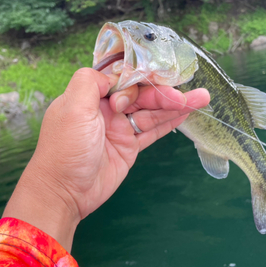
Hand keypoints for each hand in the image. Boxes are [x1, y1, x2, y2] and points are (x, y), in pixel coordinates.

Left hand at [3, 68, 209, 250]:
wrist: (64, 192)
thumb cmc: (65, 148)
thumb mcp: (72, 107)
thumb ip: (91, 81)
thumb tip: (113, 74)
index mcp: (92, 96)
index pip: (124, 78)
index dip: (145, 78)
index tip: (163, 78)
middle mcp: (106, 110)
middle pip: (142, 95)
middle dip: (166, 93)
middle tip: (191, 94)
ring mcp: (119, 129)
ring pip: (151, 113)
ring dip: (175, 106)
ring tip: (202, 99)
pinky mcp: (128, 148)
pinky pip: (152, 131)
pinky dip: (169, 123)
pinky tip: (185, 114)